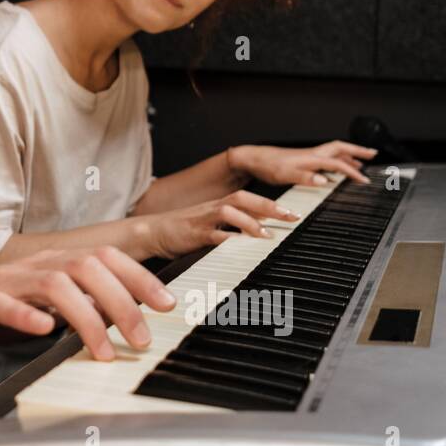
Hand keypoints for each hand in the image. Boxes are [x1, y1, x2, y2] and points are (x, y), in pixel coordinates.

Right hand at [0, 247, 176, 362]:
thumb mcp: (46, 307)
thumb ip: (82, 306)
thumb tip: (127, 318)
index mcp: (53, 262)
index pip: (105, 258)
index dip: (139, 277)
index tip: (167, 304)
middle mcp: (33, 265)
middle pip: (87, 267)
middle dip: (122, 301)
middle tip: (141, 338)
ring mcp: (5, 280)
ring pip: (54, 284)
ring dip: (86, 317)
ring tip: (102, 350)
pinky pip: (2, 303)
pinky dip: (26, 315)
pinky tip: (44, 330)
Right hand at [147, 189, 300, 256]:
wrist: (151, 232)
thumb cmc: (183, 231)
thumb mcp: (212, 226)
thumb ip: (234, 227)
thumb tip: (259, 231)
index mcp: (219, 205)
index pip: (249, 198)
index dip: (272, 203)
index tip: (294, 213)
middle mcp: (213, 208)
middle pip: (244, 198)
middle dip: (270, 206)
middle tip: (292, 216)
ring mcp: (203, 219)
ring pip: (230, 212)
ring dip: (251, 222)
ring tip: (269, 234)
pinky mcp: (194, 233)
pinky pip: (214, 233)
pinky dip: (230, 239)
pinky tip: (242, 247)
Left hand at [231, 141, 376, 185]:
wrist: (253, 159)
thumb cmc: (267, 166)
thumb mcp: (284, 175)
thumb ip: (305, 178)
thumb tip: (325, 181)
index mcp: (311, 158)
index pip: (337, 163)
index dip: (352, 171)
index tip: (364, 180)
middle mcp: (312, 154)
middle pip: (340, 148)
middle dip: (358, 151)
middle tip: (373, 155)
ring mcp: (308, 156)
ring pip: (334, 152)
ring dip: (349, 155)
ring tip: (360, 162)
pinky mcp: (303, 159)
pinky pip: (326, 157)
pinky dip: (336, 160)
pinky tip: (335, 169)